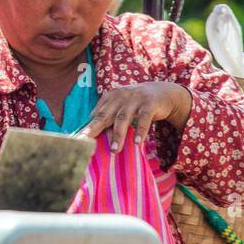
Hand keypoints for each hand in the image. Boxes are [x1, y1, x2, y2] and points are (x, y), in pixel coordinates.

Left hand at [77, 82, 192, 151]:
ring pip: (123, 118)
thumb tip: (90, 131)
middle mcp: (120, 97)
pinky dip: (140, 131)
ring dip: (118, 135)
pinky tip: (136, 142)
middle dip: (96, 129)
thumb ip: (107, 117)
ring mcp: (135, 99)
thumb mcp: (120, 107)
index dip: (88, 127)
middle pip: (106, 115)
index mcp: (110, 97)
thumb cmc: (136, 103)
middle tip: (87, 143)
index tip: (79, 139)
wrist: (164, 92)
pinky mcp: (150, 104)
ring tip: (115, 150)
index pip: (97, 114)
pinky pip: (144, 118)